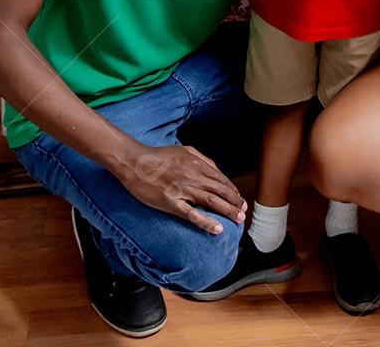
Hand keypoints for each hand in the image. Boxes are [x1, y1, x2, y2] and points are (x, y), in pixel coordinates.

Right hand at [118, 143, 247, 233]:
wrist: (135, 162)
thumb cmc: (159, 156)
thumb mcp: (184, 150)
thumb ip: (202, 159)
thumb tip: (216, 170)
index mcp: (197, 164)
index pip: (221, 179)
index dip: (232, 190)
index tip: (239, 199)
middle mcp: (193, 176)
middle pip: (220, 191)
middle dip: (235, 202)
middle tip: (243, 212)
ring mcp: (183, 190)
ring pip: (211, 202)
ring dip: (227, 211)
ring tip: (238, 219)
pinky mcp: (171, 203)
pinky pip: (192, 214)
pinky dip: (206, 222)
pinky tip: (217, 229)